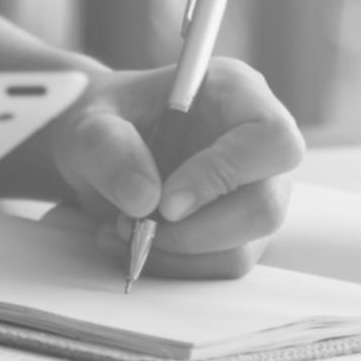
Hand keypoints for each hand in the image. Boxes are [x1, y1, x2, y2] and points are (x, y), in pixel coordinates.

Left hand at [50, 58, 303, 278]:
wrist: (99, 148)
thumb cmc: (105, 120)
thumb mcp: (89, 123)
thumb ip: (109, 149)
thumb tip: (144, 198)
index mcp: (239, 95)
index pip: (271, 139)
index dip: (226, 175)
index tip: (167, 203)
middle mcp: (258, 145)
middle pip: (266, 205)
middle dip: (198, 232)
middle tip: (140, 227)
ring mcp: (254, 191)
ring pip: (244, 247)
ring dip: (179, 254)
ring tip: (123, 230)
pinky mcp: (238, 230)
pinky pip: (221, 265)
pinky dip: (174, 266)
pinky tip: (133, 242)